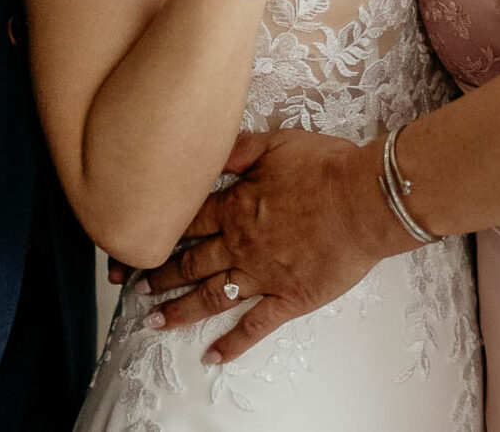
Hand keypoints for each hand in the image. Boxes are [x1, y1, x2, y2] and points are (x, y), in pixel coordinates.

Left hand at [139, 129, 399, 363]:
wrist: (363, 200)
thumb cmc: (326, 168)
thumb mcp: (277, 143)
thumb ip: (239, 149)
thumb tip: (208, 151)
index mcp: (234, 207)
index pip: (186, 223)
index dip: (159, 232)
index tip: (136, 242)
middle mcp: (239, 245)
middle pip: (191, 263)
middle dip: (161, 275)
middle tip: (137, 288)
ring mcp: (261, 275)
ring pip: (211, 296)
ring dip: (181, 309)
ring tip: (157, 321)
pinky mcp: (288, 298)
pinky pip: (254, 326)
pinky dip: (232, 344)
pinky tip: (213, 357)